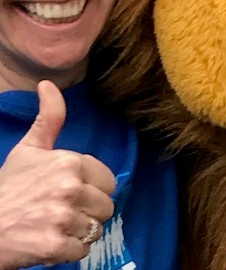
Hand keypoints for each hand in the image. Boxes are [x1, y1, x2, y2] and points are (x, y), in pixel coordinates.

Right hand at [0, 80, 114, 269]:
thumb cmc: (8, 186)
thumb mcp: (29, 147)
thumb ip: (50, 117)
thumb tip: (48, 84)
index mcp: (70, 162)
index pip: (108, 181)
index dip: (93, 188)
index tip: (73, 191)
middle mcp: (70, 188)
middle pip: (106, 206)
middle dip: (88, 210)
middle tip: (64, 210)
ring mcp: (63, 218)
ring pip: (95, 228)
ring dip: (79, 231)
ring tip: (57, 225)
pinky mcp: (56, 246)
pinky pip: (83, 249)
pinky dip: (70, 250)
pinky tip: (53, 241)